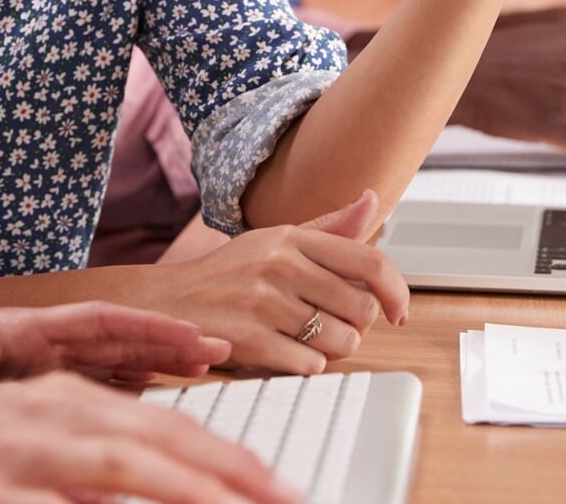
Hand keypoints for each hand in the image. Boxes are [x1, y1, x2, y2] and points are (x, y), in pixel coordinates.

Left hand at [0, 302, 231, 405]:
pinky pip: (85, 374)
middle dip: (166, 341)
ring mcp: (29, 355)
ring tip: (201, 365)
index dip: (148, 330)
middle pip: (111, 335)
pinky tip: (152, 393)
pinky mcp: (24, 376)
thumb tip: (53, 437)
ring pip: (104, 354)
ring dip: (151, 359)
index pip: (95, 322)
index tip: (193, 339)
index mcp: (15, 330)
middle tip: (217, 352)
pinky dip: (122, 379)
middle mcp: (30, 336)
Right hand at [0, 373, 300, 503]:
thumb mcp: (20, 458)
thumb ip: (85, 476)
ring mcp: (0, 448)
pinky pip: (30, 503)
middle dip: (225, 470)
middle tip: (284, 500)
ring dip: (172, 485)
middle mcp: (38, 414)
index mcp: (56, 401)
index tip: (281, 489)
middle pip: (150, 437)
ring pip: (104, 460)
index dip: (227, 456)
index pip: (162, 425)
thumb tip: (144, 496)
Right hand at [148, 190, 409, 373]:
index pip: (370, 261)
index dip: (395, 292)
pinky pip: (311, 365)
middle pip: (361, 309)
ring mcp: (263, 301)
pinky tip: (282, 352)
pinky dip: (304, 366)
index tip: (398, 312)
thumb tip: (372, 200)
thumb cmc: (228, 275)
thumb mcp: (274, 241)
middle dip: (355, 326)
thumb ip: (328, 227)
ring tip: (304, 339)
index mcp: (291, 237)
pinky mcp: (249, 339)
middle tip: (329, 326)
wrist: (167, 302)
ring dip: (331, 349)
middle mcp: (279, 263)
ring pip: (341, 341)